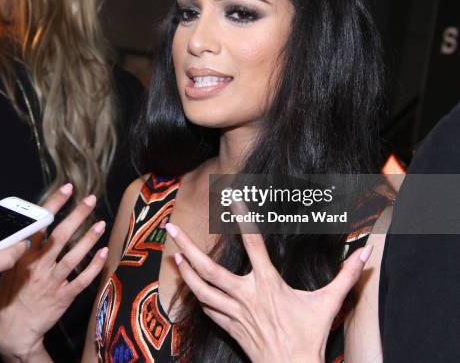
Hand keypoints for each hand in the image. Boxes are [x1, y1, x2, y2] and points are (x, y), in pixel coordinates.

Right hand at [0, 184, 107, 361]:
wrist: (12, 331)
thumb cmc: (10, 297)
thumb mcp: (8, 268)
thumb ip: (20, 248)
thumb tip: (32, 225)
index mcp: (23, 256)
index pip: (40, 224)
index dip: (54, 204)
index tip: (67, 189)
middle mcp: (38, 266)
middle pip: (61, 235)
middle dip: (77, 215)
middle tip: (90, 200)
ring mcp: (52, 281)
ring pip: (74, 256)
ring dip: (89, 238)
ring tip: (101, 223)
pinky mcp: (63, 296)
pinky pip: (82, 279)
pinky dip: (94, 266)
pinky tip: (103, 252)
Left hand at [165, 223, 371, 362]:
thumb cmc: (310, 336)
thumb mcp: (329, 303)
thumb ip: (346, 276)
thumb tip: (365, 253)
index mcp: (268, 284)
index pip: (254, 244)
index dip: (243, 219)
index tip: (233, 198)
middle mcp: (246, 295)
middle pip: (209, 269)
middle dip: (187, 248)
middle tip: (171, 231)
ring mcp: (235, 312)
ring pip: (202, 290)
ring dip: (186, 273)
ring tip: (175, 258)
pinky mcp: (230, 327)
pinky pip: (209, 310)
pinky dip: (200, 297)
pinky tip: (194, 288)